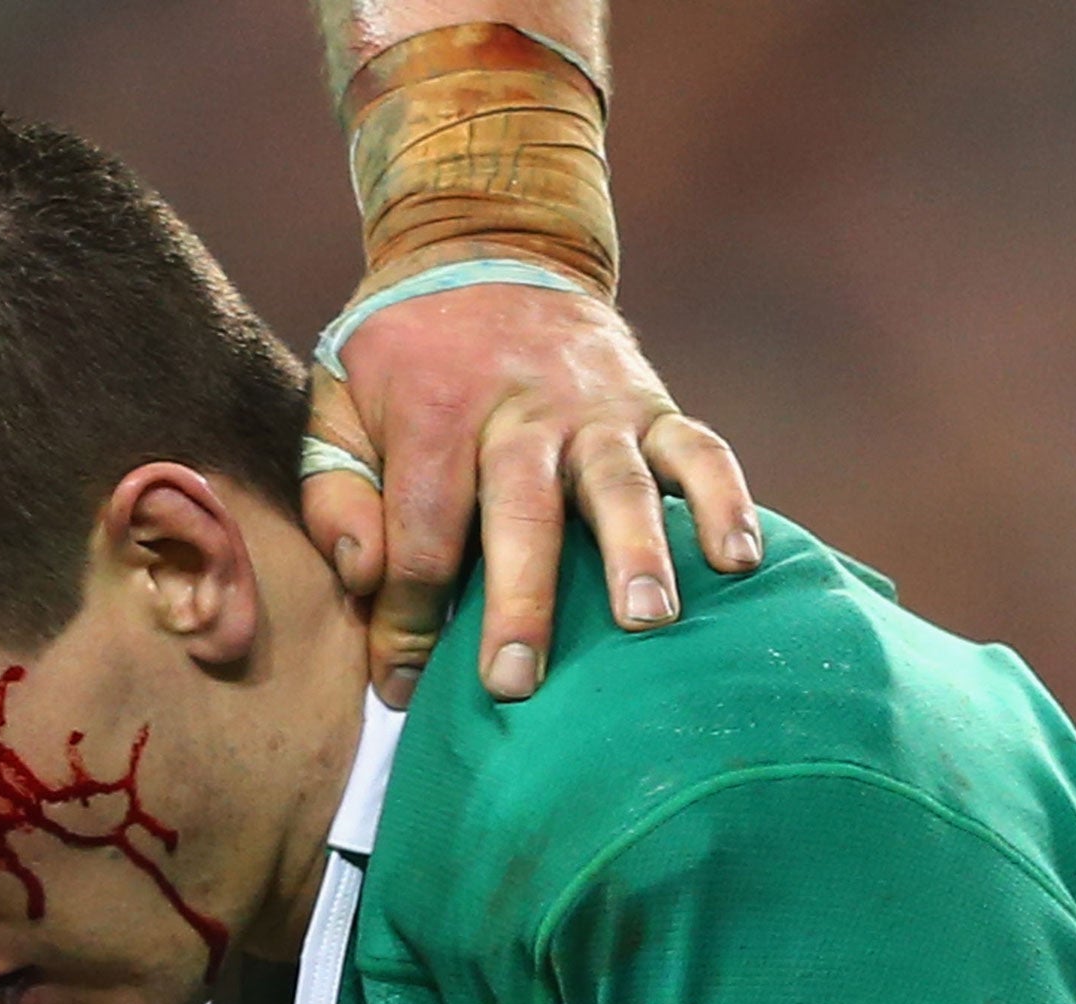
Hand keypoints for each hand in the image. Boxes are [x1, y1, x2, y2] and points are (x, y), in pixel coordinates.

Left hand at [304, 279, 758, 705]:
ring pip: (620, 484)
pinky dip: (725, 501)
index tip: (403, 688)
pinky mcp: (652, 403)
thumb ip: (336, 488)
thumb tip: (361, 575)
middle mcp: (519, 408)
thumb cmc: (404, 354)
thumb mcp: (339, 399)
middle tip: (515, 683)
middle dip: (518, 603)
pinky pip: (700, 451)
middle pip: (520, 515)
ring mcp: (595, 406)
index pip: (421, 532)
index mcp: (433, 410)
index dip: (408, 617)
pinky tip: (739, 562)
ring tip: (648, 622)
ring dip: (636, 553)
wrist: (487, 243)